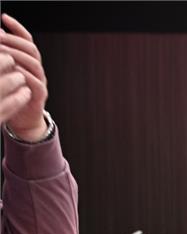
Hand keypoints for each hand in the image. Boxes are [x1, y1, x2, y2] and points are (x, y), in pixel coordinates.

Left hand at [0, 14, 46, 139]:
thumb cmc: (12, 94)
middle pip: (31, 49)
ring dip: (17, 56)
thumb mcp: (6, 72)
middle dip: (14, 41)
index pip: (27, 40)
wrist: (24, 119)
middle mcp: (37, 70)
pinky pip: (35, 82)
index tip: (4, 18)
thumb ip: (4, 55)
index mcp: (29, 62)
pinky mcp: (39, 95)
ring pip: (34, 64)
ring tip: (3, 52)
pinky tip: (14, 71)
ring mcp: (40, 82)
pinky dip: (24, 75)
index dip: (17, 28)